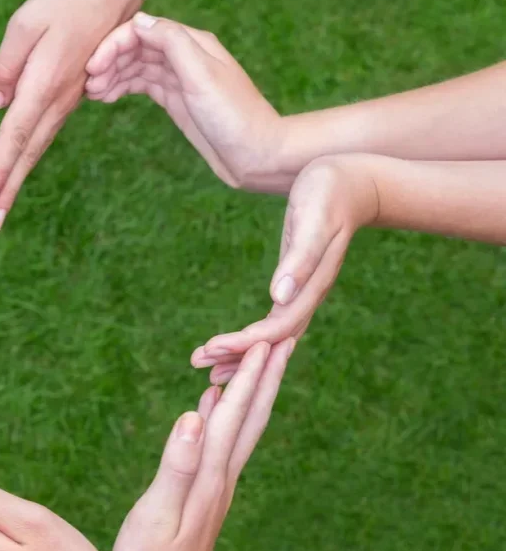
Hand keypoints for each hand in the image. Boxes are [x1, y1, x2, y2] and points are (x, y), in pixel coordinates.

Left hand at [0, 0, 152, 229]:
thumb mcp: (24, 24)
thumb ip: (6, 67)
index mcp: (43, 86)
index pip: (14, 138)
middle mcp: (56, 101)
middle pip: (27, 154)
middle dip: (6, 190)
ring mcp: (67, 100)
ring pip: (37, 146)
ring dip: (17, 178)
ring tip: (0, 207)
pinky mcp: (72, 93)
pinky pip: (44, 131)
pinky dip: (29, 155)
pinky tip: (18, 168)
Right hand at [86, 13, 288, 191]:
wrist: (257, 156)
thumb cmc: (234, 116)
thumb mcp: (202, 75)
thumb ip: (172, 44)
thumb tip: (139, 22)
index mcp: (192, 43)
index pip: (142, 31)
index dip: (114, 45)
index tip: (93, 69)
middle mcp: (184, 56)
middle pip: (136, 47)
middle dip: (109, 61)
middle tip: (88, 86)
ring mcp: (180, 79)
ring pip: (137, 66)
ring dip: (112, 75)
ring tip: (93, 95)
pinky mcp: (177, 100)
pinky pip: (143, 85)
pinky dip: (123, 87)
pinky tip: (107, 97)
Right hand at [109, 341, 292, 550]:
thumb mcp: (157, 518)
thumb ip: (177, 466)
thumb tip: (194, 415)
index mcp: (211, 478)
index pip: (236, 416)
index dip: (250, 377)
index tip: (268, 339)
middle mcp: (220, 480)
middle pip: (251, 419)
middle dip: (267, 377)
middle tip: (285, 339)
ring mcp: (212, 490)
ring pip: (238, 430)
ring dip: (249, 393)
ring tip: (255, 363)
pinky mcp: (199, 499)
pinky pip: (217, 446)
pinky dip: (220, 418)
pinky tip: (209, 407)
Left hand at [191, 158, 376, 383]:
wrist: (352, 185)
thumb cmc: (330, 194)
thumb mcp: (314, 220)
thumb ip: (300, 259)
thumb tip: (278, 295)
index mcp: (312, 286)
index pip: (275, 327)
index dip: (244, 342)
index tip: (213, 349)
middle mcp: (308, 296)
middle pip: (271, 340)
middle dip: (236, 355)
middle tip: (198, 365)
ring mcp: (304, 293)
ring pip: (272, 336)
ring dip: (241, 352)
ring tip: (207, 365)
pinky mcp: (297, 285)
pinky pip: (274, 321)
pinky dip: (252, 336)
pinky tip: (233, 345)